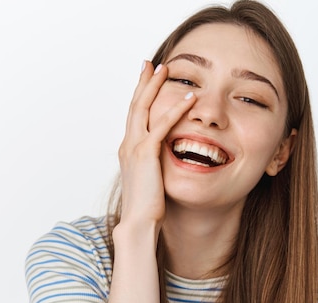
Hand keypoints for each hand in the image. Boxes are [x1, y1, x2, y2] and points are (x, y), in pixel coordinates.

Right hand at [117, 61, 195, 231]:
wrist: (138, 223)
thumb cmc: (147, 207)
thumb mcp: (150, 180)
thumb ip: (154, 165)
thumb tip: (163, 161)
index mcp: (129, 150)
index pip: (134, 116)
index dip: (141, 96)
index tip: (146, 79)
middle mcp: (128, 144)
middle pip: (135, 105)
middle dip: (143, 82)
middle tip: (151, 64)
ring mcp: (135, 148)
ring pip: (144, 108)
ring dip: (155, 87)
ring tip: (166, 69)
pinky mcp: (147, 154)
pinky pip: (163, 125)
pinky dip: (176, 109)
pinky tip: (189, 98)